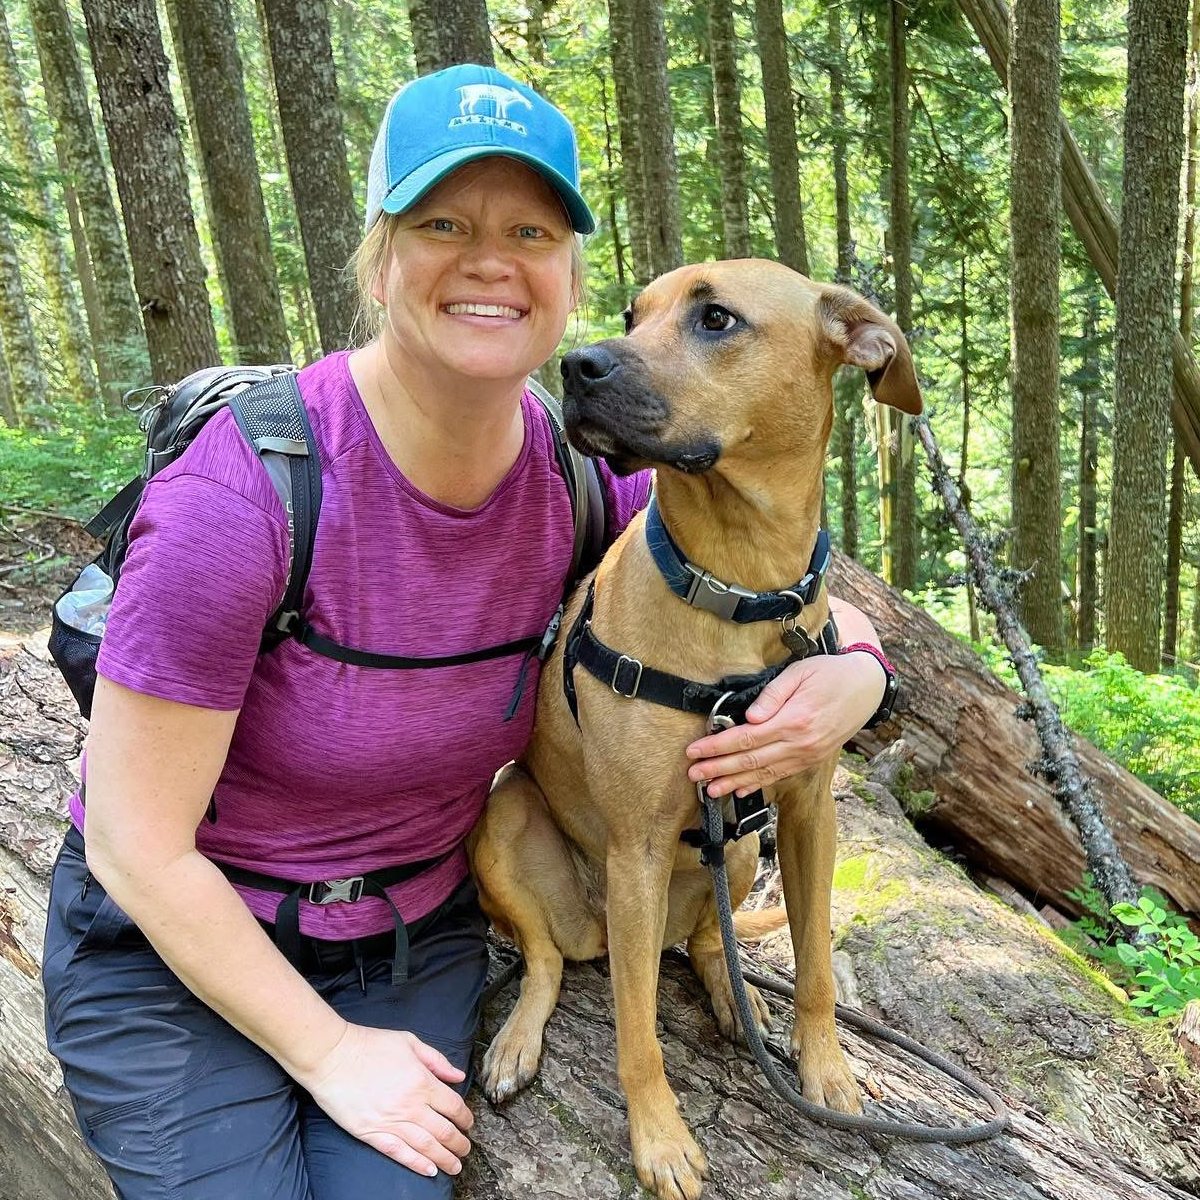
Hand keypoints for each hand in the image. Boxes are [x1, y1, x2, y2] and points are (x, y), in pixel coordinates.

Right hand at [298, 1022, 473, 1176]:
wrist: (333, 1057)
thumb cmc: (370, 1045)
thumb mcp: (409, 1041)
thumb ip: (436, 1060)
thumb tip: (458, 1075)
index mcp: (423, 1082)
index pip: (453, 1106)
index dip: (465, 1118)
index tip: (468, 1124)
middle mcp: (411, 1105)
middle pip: (444, 1131)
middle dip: (459, 1144)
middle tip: (465, 1150)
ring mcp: (391, 1122)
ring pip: (425, 1147)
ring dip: (444, 1159)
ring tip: (454, 1166)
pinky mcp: (372, 1133)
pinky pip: (399, 1153)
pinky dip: (416, 1164)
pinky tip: (429, 1170)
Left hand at [685, 652, 886, 797]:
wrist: (866, 688)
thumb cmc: (830, 674)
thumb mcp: (799, 673)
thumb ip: (773, 695)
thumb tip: (749, 716)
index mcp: (794, 720)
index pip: (746, 738)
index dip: (717, 746)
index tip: (695, 751)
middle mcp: (800, 743)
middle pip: (751, 760)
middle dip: (718, 768)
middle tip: (693, 774)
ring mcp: (807, 755)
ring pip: (764, 773)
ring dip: (734, 782)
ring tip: (710, 789)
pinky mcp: (811, 759)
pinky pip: (780, 774)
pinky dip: (758, 784)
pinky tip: (741, 789)